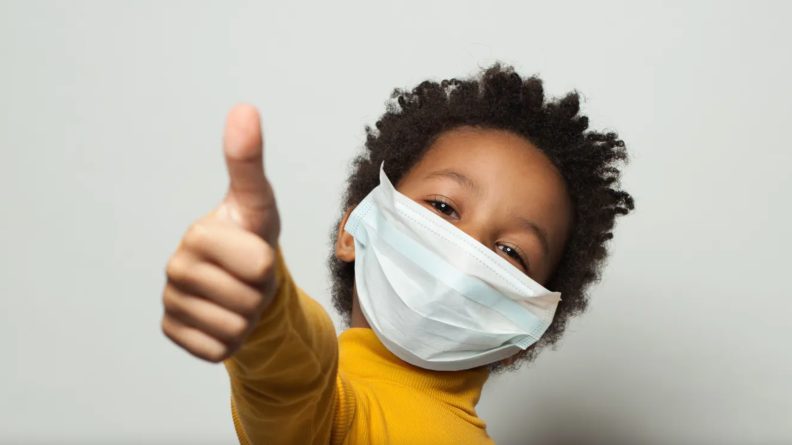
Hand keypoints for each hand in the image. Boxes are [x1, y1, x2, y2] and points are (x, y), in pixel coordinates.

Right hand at [161, 104, 280, 362]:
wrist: (242, 279)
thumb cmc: (252, 236)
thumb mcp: (259, 202)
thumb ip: (249, 161)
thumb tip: (244, 108)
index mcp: (198, 235)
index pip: (260, 266)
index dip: (267, 264)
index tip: (253, 248)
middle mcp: (176, 268)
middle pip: (249, 300)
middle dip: (260, 293)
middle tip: (249, 277)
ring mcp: (171, 303)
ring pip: (236, 329)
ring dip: (248, 317)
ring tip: (238, 294)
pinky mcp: (173, 333)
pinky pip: (217, 350)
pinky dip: (230, 340)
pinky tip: (222, 316)